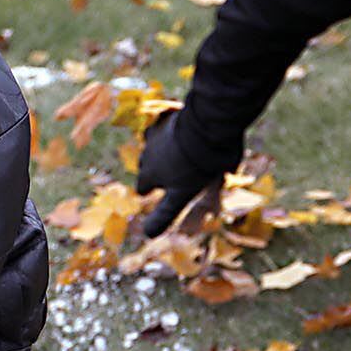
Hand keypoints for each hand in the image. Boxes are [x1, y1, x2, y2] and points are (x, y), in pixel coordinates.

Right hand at [130, 118, 222, 244]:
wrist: (207, 127)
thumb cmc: (198, 166)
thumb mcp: (183, 195)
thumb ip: (165, 214)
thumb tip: (147, 234)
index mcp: (151, 174)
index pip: (143, 186)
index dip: (148, 189)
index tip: (148, 192)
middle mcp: (149, 153)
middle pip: (146, 163)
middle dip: (153, 168)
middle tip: (166, 170)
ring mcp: (158, 133)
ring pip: (153, 142)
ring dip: (161, 147)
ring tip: (176, 148)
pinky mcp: (169, 116)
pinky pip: (166, 122)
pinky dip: (173, 127)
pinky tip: (185, 128)